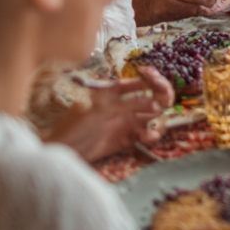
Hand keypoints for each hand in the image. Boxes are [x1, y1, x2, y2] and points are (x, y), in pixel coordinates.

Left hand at [44, 65, 174, 163]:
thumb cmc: (78, 126)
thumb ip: (126, 105)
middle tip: (163, 102)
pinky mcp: (128, 138)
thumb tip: (153, 103)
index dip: (150, 78)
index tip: (156, 79)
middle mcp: (125, 105)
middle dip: (161, 96)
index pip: (138, 82)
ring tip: (157, 125)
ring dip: (158, 118)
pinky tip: (150, 136)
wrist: (66, 150)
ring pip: (152, 116)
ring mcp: (127, 121)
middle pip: (150, 96)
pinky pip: (145, 133)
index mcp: (115, 93)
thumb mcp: (101, 110)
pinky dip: (150, 134)